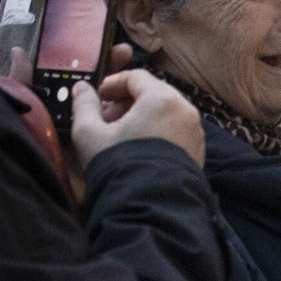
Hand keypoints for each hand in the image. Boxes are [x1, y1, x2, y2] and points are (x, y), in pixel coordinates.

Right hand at [70, 68, 204, 166]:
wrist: (151, 204)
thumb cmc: (119, 164)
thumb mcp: (90, 133)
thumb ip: (84, 105)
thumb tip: (81, 88)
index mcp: (161, 98)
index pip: (136, 77)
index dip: (113, 83)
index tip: (98, 97)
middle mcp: (185, 109)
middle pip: (154, 92)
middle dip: (128, 100)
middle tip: (107, 116)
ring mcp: (195, 130)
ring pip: (166, 110)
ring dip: (143, 114)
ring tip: (121, 133)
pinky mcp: (198, 149)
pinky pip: (176, 128)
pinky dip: (158, 128)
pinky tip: (140, 146)